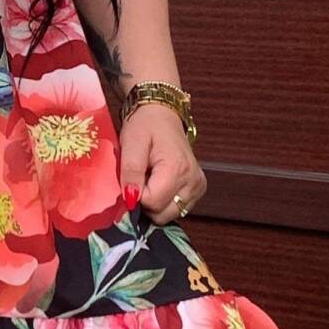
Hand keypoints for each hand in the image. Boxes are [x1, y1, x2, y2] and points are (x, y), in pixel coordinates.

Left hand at [118, 102, 206, 224]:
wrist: (162, 114)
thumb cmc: (145, 125)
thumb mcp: (131, 142)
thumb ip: (131, 171)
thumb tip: (131, 199)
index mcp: (177, 168)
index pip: (152, 203)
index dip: (135, 195)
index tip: (131, 178)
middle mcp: (193, 181)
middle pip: (162, 213)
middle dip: (145, 201)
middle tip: (140, 176)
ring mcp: (198, 186)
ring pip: (169, 215)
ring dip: (155, 201)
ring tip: (150, 177)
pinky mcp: (198, 189)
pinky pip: (177, 208)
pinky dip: (164, 200)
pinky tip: (160, 181)